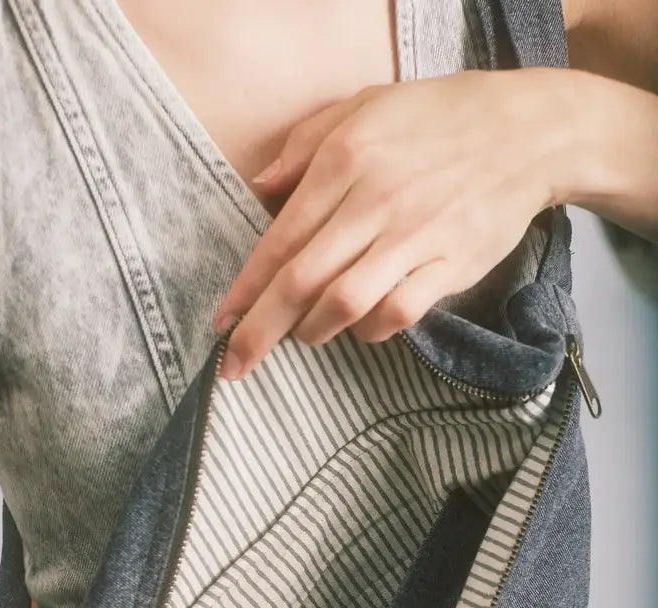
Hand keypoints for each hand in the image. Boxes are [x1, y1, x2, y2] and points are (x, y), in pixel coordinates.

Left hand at [213, 68, 567, 378]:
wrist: (525, 130)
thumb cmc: (438, 117)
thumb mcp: (364, 104)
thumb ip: (305, 142)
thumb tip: (259, 185)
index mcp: (345, 160)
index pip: (280, 239)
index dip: (246, 289)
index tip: (222, 324)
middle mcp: (375, 201)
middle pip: (302, 280)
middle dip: (261, 330)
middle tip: (236, 364)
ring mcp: (415, 236)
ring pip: (345, 302)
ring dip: (314, 330)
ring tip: (305, 335)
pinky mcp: (451, 264)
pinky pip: (399, 313)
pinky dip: (371, 330)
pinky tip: (362, 326)